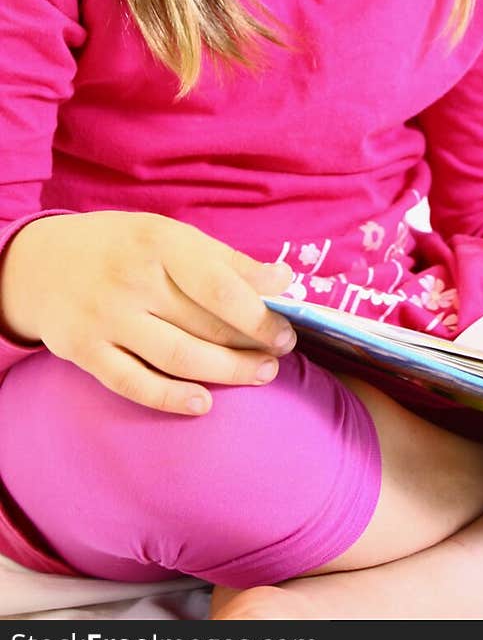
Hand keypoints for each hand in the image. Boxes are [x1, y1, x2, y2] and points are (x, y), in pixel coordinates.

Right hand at [2, 210, 296, 415]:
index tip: (287, 328)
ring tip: (259, 374)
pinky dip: (171, 398)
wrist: (38, 264)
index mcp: (160, 243)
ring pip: (178, 358)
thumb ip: (226, 260)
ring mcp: (106, 319)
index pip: (220, 286)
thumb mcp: (170, 235)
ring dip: (226, 372)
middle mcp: (133, 281)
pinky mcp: (85, 352)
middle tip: (279, 354)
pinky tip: (203, 404)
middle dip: (251, 345)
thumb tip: (283, 280)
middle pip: (205, 325)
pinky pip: (134, 384)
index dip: (259, 314)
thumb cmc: (121, 247)